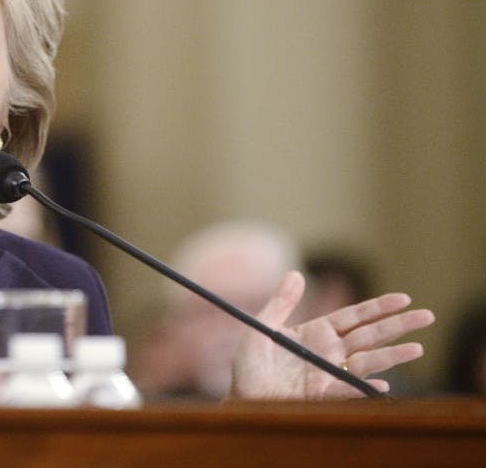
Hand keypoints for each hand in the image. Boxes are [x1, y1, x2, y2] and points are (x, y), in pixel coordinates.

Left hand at [229, 270, 434, 399]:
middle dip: (398, 326)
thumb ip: (280, 303)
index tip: (404, 298)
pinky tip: (382, 384)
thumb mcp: (262, 327)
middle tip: (428, 316)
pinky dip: (365, 388)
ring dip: (392, 356)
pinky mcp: (322, 395)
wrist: (241, 396)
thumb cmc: (250, 364)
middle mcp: (329, 351)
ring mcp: (329, 373)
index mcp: (318, 332)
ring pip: (367, 361)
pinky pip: (347, 391)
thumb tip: (296, 273)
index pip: (354, 317)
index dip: (379, 307)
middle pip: (370, 335)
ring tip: (418, 348)